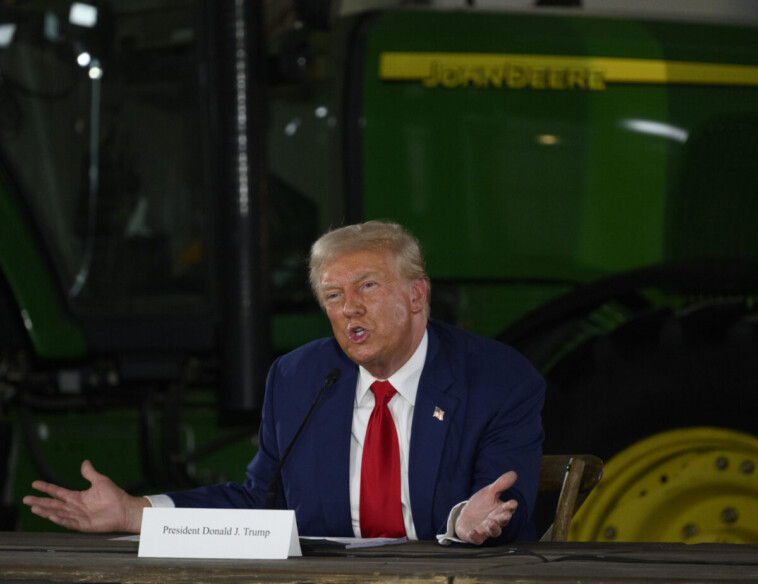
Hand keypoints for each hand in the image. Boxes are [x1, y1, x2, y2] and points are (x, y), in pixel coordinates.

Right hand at [22, 459, 148, 533]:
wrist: (125, 508)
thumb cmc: (114, 496)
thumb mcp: (100, 481)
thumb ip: (90, 473)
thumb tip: (85, 462)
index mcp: (77, 497)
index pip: (58, 492)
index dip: (46, 488)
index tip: (35, 484)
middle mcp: (75, 507)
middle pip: (54, 504)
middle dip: (40, 501)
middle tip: (26, 499)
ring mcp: (78, 517)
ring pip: (58, 513)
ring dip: (46, 511)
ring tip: (34, 508)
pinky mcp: (83, 525)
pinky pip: (69, 522)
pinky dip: (60, 519)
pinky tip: (51, 516)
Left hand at [455, 471, 517, 544]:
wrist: (465, 516)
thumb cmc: (481, 505)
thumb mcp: (489, 492)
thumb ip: (500, 484)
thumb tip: (513, 473)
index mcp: (500, 510)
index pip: (508, 508)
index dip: (510, 506)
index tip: (512, 503)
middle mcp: (495, 521)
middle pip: (502, 521)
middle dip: (504, 518)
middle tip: (506, 514)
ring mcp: (485, 530)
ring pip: (493, 532)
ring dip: (492, 528)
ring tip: (490, 522)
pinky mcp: (475, 536)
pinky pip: (477, 539)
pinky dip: (476, 536)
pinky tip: (473, 531)